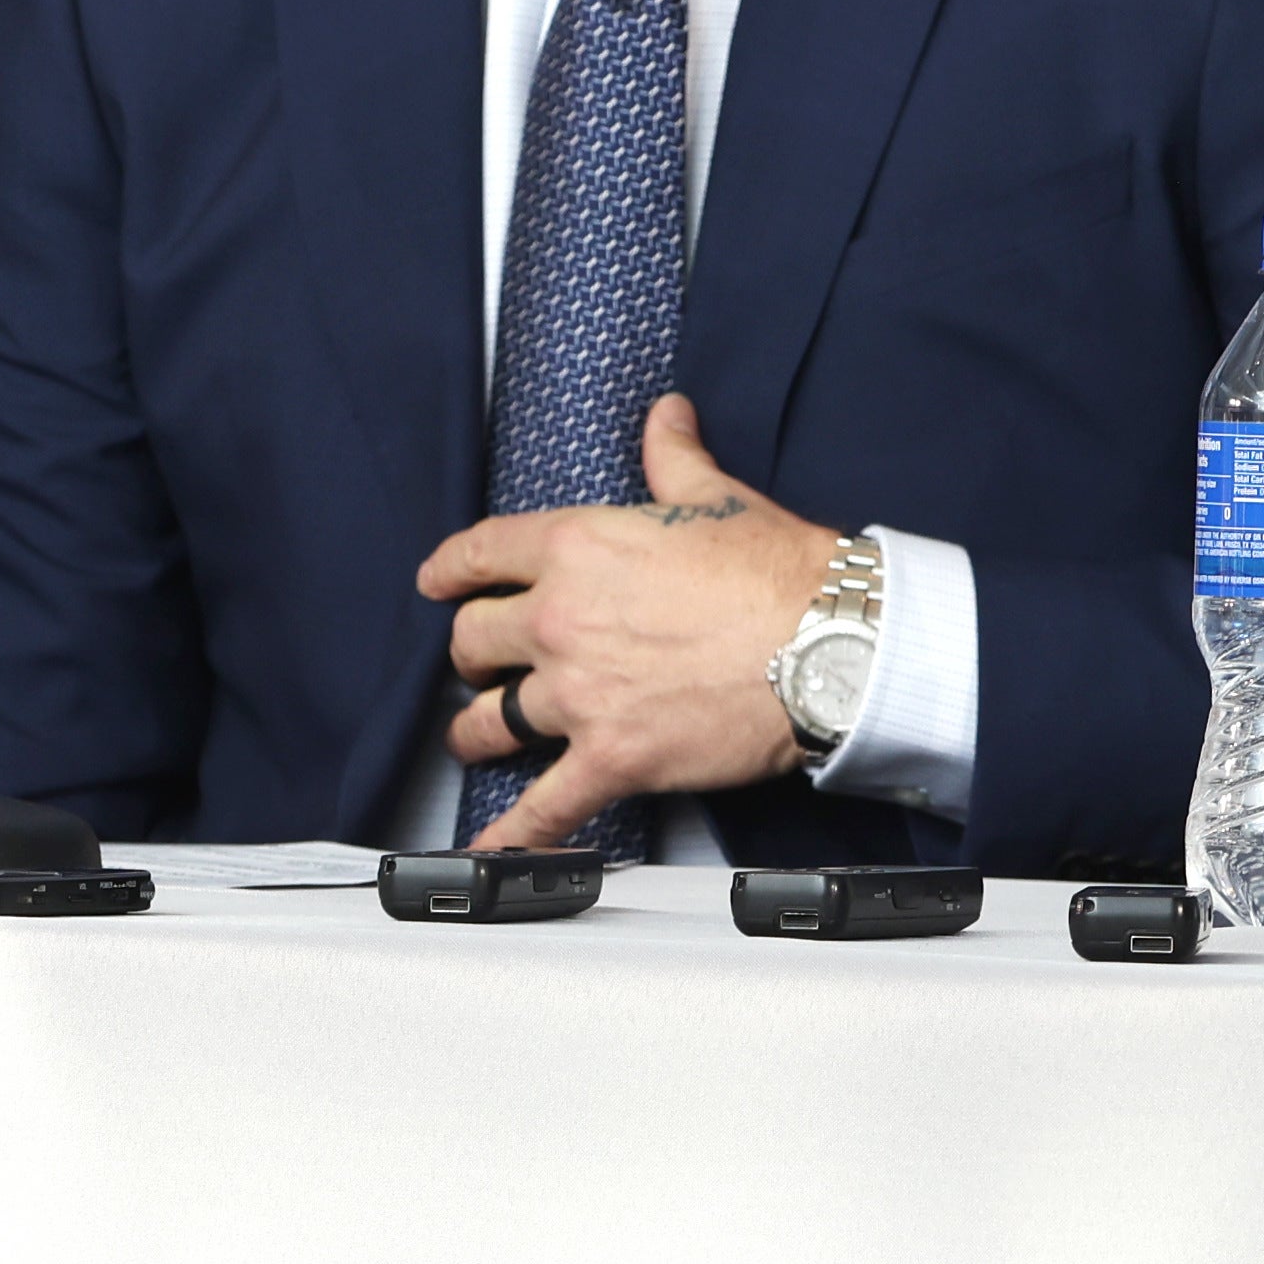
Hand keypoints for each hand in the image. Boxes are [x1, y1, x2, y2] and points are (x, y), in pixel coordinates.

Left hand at [415, 396, 833, 852]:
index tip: (436, 584)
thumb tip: (666, 415)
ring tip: (477, 735)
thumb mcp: (716, 496)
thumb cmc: (778, 573)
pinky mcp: (611, 758)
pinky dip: (511, 835)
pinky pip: (543, 807)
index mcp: (575, 547)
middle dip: (472, 654)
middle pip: (471, 642)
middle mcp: (559, 620)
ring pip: (487, 721)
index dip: (448, 572)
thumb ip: (674, 457)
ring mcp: (578, 695)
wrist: (827, 645)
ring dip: (476, 730)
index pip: (478, 555)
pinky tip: (488, 848)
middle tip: (483, 664)